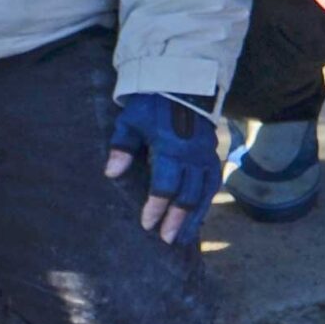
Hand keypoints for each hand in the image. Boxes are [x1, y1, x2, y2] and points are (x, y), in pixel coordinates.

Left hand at [105, 92, 224, 245]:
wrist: (182, 84)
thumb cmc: (151, 105)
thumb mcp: (130, 121)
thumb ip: (122, 147)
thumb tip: (111, 172)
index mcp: (172, 147)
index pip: (165, 184)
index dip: (156, 206)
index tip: (147, 224)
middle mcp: (193, 155)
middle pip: (188, 193)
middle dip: (177, 219)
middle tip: (166, 239)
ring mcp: (206, 155)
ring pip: (204, 193)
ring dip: (194, 217)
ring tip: (183, 238)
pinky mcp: (213, 155)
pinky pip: (213, 184)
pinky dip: (206, 203)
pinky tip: (197, 219)